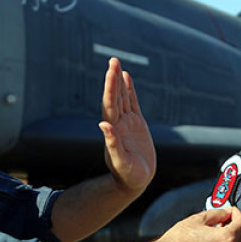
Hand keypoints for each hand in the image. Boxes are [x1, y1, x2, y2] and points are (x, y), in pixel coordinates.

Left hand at [98, 57, 155, 195]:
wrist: (134, 182)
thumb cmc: (127, 175)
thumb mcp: (120, 162)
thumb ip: (112, 144)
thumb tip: (103, 125)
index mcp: (113, 130)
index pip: (111, 104)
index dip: (110, 88)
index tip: (111, 72)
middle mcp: (118, 123)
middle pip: (115, 97)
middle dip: (113, 79)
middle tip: (113, 60)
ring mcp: (127, 123)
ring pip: (123, 97)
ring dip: (119, 81)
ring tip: (116, 64)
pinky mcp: (137, 125)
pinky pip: (133, 104)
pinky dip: (130, 90)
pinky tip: (127, 79)